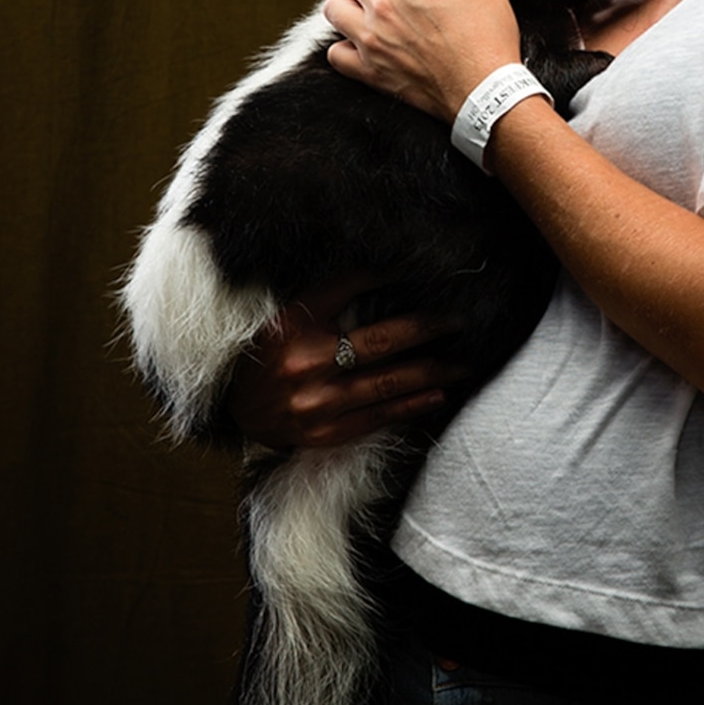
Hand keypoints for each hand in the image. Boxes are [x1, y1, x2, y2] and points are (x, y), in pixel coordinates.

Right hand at [227, 275, 471, 450]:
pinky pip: (380, 416)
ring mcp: (315, 402)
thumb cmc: (272, 356)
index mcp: (292, 325)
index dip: (387, 276)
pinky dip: (414, 404)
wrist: (240, 414)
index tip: (421, 271)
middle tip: (460, 321)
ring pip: (389, 382)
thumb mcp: (288, 319)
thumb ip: (330, 297)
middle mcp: (304, 362)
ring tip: (463, 362)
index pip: (347, 288)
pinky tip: (440, 393)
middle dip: (428, 329)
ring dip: (434, 370)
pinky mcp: (325, 433)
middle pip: (382, 340)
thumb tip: (388, 272)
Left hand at [324, 0, 522, 122]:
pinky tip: (366, 43)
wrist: (486, 93)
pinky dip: (347, 46)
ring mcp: (372, 37)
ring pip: (334, 7)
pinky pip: (336, 52)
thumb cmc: (490, 42)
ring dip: (351, 4)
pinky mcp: (369, 68)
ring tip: (372, 11)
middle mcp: (386, 2)